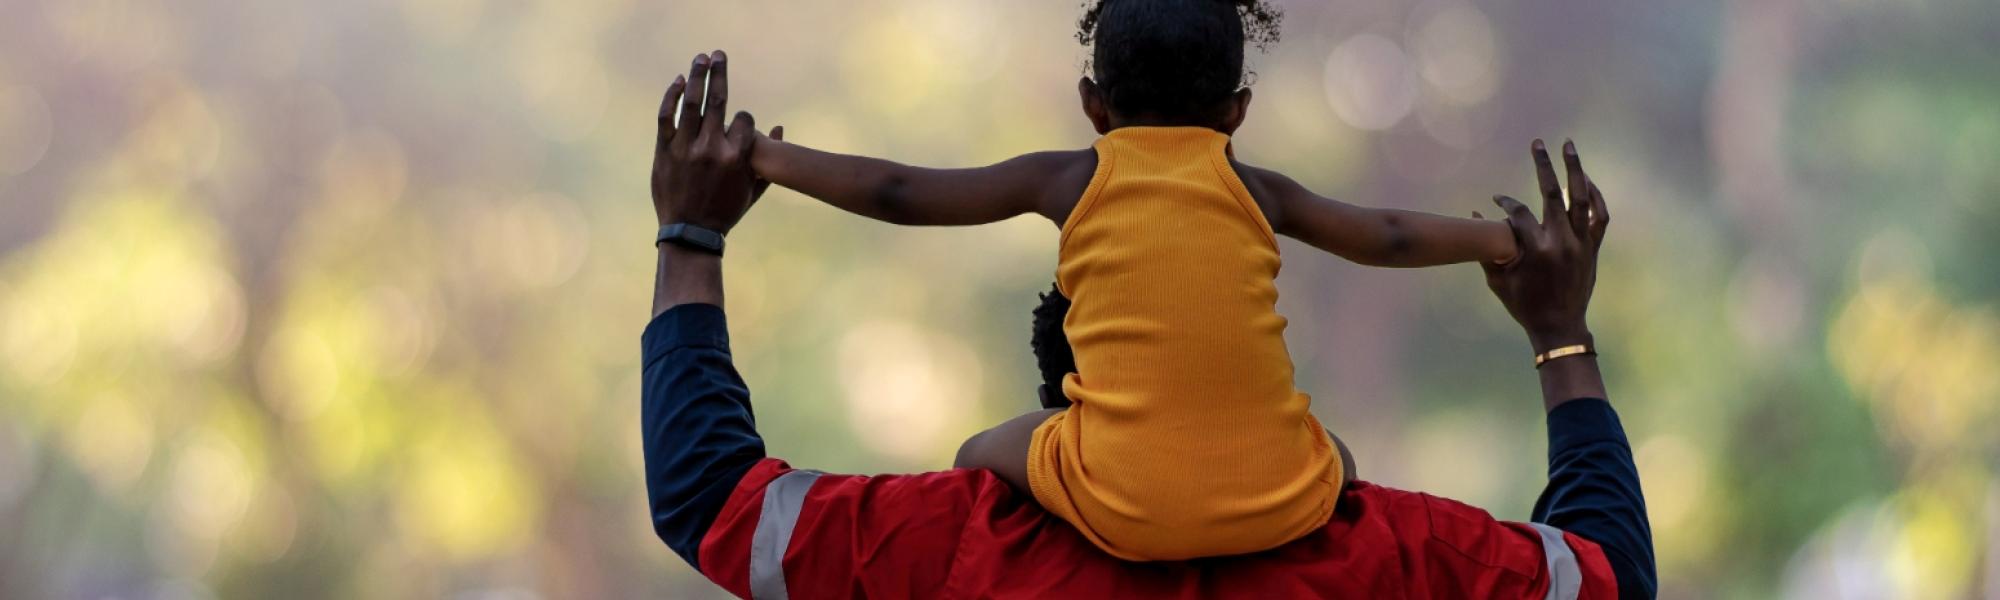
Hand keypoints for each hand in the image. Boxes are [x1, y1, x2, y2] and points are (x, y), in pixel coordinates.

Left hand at [651, 50, 779, 230]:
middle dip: (720, 73)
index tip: (741, 120)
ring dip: (697, 76)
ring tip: (701, 58)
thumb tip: (782, 128)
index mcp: (737, 158)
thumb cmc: (725, 212)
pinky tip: (679, 82)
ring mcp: (686, 148)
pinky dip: (672, 97)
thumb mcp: (754, 188)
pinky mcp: (665, 151)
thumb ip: (770, 158)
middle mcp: (712, 149)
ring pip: (691, 103)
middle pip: (718, 100)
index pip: (745, 120)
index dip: (745, 118)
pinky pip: (667, 117)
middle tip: (719, 53)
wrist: (690, 233)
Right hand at [1476, 139, 1608, 352]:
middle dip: (1544, 166)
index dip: (1506, 202)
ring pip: (1580, 199)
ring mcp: (1581, 243)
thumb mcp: (1499, 280)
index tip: (1497, 198)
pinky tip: (1586, 180)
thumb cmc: (1525, 305)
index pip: (1518, 213)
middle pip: (1551, 194)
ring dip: (1575, 170)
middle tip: (1538, 143)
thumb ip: (1487, 248)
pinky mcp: (1593, 248)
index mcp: (1536, 250)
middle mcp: (1561, 242)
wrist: (1560, 326)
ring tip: (1569, 147)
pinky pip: (1599, 216)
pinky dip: (1595, 196)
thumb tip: (1476, 215)